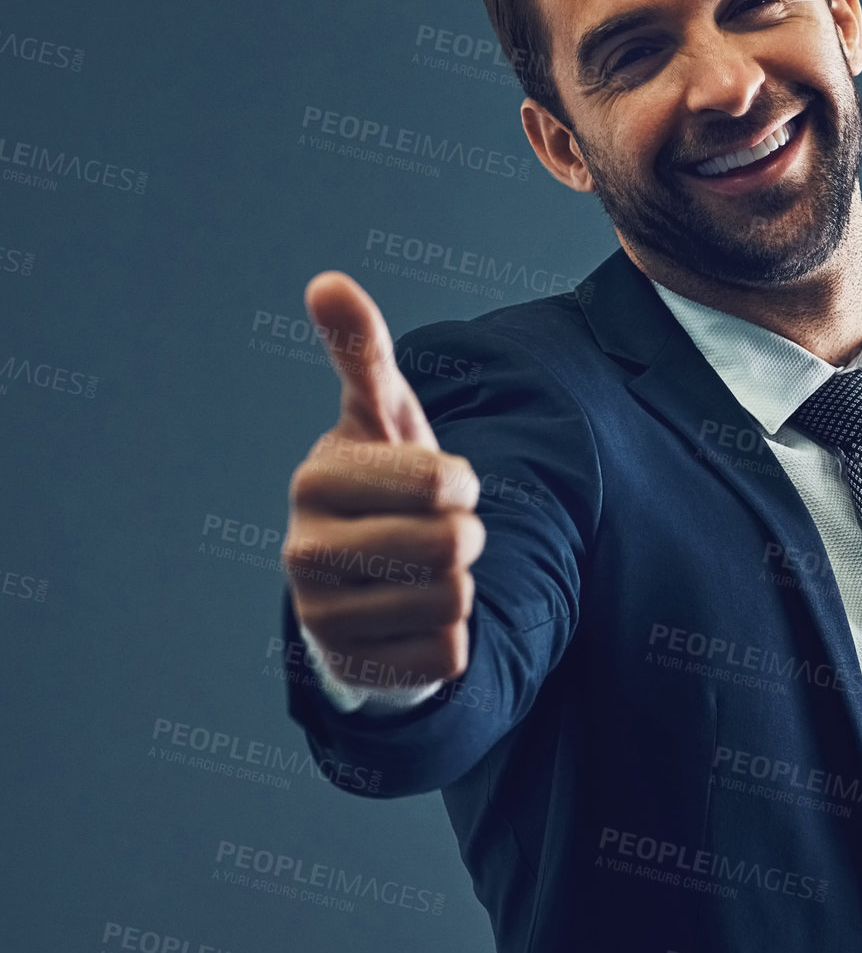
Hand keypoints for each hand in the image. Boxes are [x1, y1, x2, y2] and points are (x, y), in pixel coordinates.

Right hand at [282, 272, 483, 690]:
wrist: (367, 577)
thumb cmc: (385, 481)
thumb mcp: (382, 414)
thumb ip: (363, 351)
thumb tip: (327, 281)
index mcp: (316, 481)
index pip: (443, 482)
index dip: (462, 481)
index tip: (443, 480)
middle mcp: (305, 553)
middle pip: (453, 544)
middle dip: (465, 533)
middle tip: (436, 529)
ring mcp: (324, 618)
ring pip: (455, 600)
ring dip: (460, 584)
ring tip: (423, 570)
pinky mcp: (355, 671)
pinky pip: (449, 653)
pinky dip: (451, 637)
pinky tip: (414, 618)